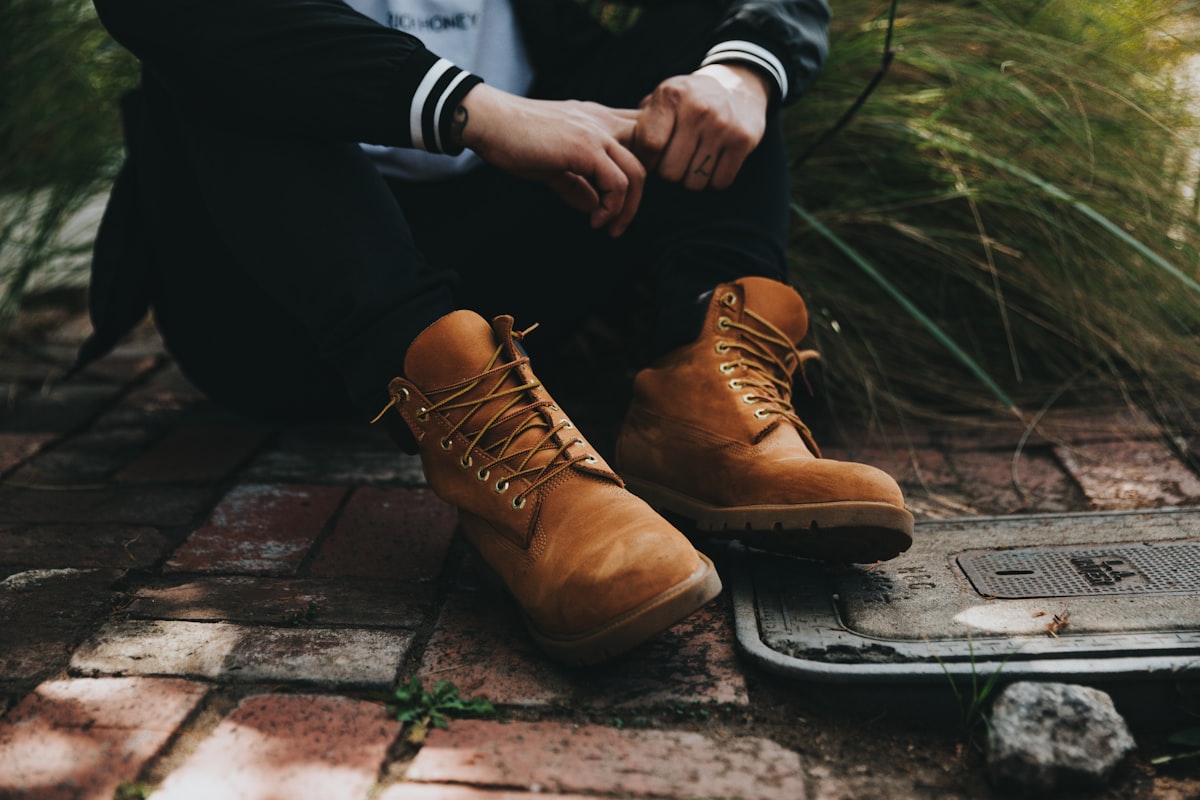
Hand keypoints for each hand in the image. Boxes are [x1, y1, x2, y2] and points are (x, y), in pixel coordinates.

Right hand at [459, 84, 644, 236]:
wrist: (489, 122)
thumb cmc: (515, 141)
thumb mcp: (554, 165)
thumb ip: (577, 184)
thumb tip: (593, 207)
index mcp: (598, 120)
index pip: (641, 139)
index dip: (641, 170)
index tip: (623, 200)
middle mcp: (604, 121)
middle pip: (647, 158)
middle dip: (638, 198)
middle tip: (618, 224)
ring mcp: (597, 132)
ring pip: (637, 174)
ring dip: (627, 209)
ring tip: (606, 227)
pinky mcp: (586, 148)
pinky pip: (617, 183)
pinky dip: (611, 208)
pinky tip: (595, 219)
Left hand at [633, 63, 770, 190]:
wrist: (738, 86)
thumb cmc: (688, 101)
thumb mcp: (663, 98)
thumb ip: (640, 122)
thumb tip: (619, 154)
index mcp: (671, 96)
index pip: (650, 146)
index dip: (648, 161)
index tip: (652, 158)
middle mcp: (697, 109)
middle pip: (670, 171)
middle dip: (668, 173)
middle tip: (674, 162)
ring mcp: (722, 125)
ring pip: (694, 182)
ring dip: (691, 180)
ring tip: (693, 162)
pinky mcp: (743, 140)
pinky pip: (719, 182)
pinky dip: (713, 180)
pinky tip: (712, 164)